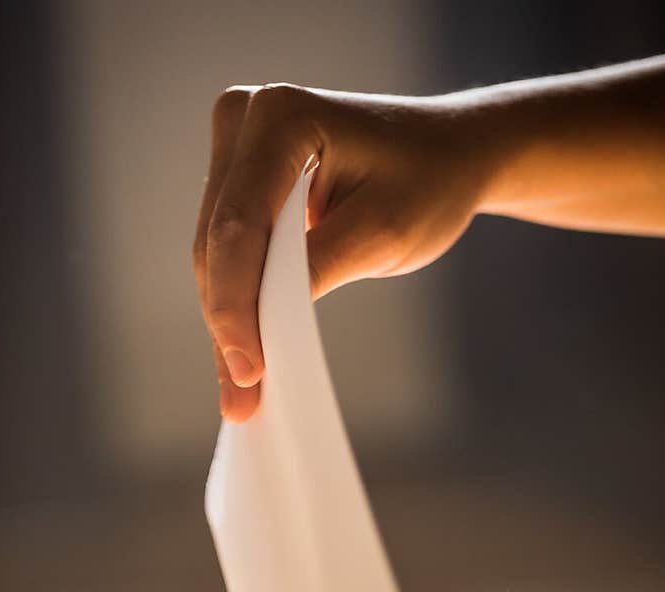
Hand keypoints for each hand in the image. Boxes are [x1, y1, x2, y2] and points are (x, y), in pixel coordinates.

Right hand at [193, 86, 489, 421]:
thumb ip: (312, 274)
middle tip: (240, 402)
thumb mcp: (378, 234)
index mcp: (280, 116)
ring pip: (213, 254)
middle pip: (216, 244)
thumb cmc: (428, 183)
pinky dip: (240, 304)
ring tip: (241, 395)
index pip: (239, 227)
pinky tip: (244, 358)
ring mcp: (236, 145)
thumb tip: (256, 335)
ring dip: (227, 323)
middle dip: (228, 325)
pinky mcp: (240, 176)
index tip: (248, 373)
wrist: (451, 153)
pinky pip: (228, 251)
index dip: (237, 306)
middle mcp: (244, 117)